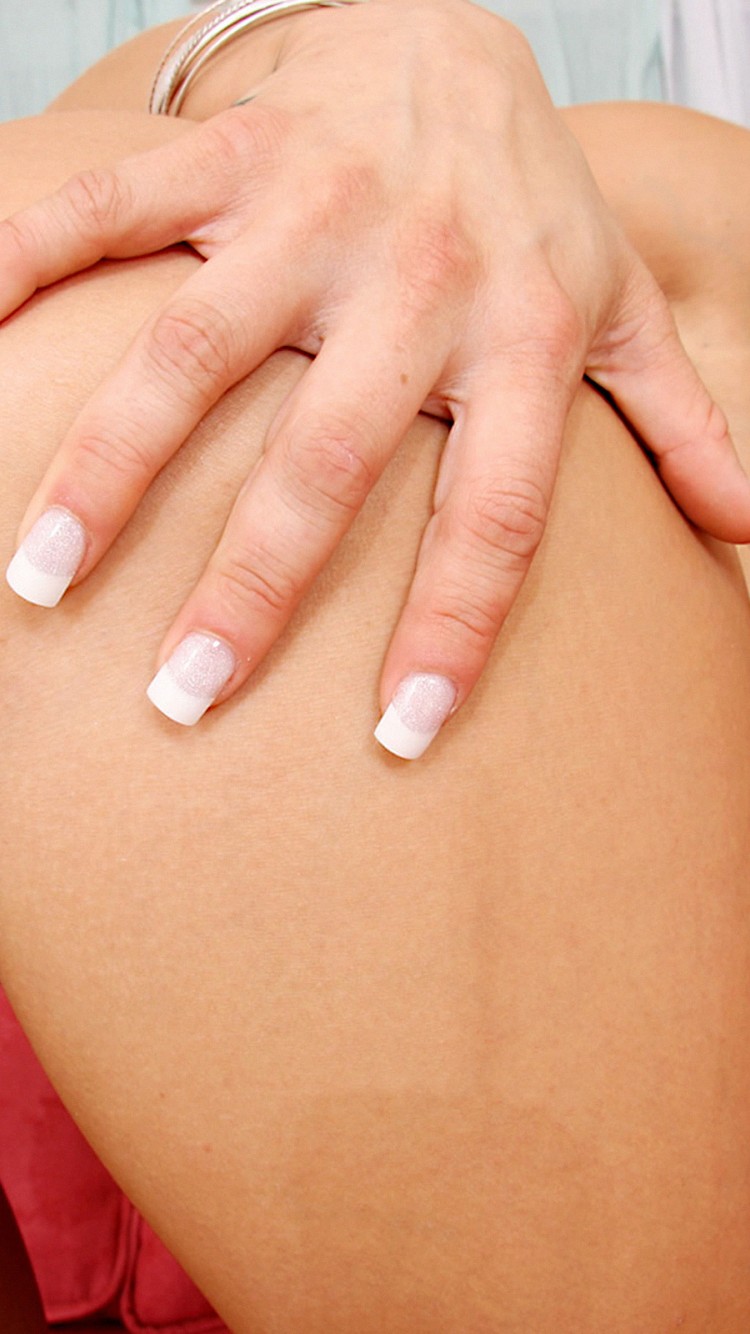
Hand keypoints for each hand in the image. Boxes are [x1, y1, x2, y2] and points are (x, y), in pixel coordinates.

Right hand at [3, 0, 749, 755]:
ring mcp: (314, 209)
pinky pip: (117, 206)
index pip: (500, 512)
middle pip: (328, 457)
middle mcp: (418, 280)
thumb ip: (680, 419)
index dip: (453, 627)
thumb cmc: (534, 207)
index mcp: (524, 336)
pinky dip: (32, 260)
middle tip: (183, 696)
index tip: (397, 735)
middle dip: (252, 586)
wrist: (461, 33)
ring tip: (42, 577)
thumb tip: (747, 528)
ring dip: (112, 467)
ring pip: (196, 347)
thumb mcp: (622, 309)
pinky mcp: (234, 153)